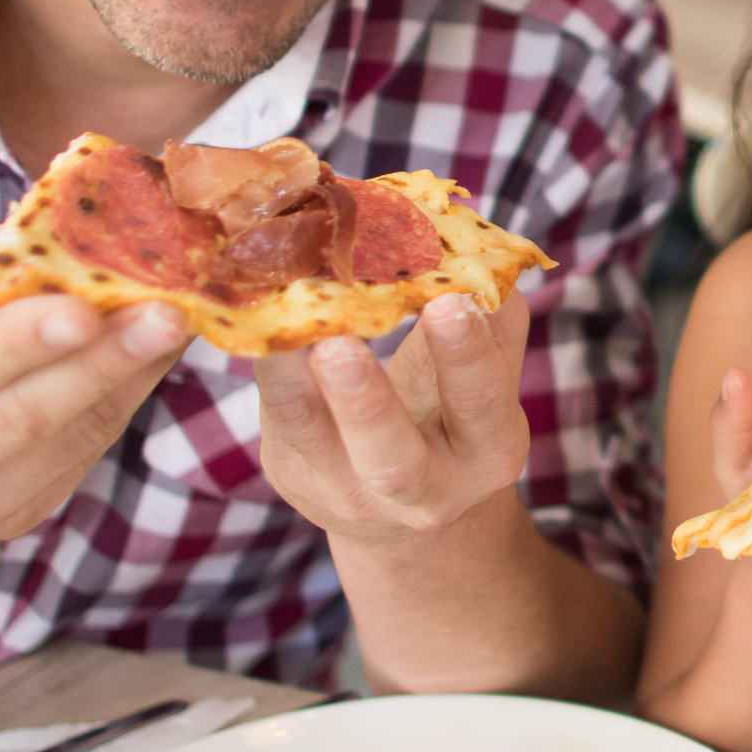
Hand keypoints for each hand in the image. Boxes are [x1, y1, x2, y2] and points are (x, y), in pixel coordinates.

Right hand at [0, 235, 190, 555]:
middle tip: (172, 310)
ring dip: (131, 376)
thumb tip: (76, 228)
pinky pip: (81, 455)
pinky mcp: (8, 521)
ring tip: (173, 318)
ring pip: (70, 440)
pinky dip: (118, 400)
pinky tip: (139, 356)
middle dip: (106, 360)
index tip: (88, 307)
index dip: (23, 341)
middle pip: (25, 415)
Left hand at [254, 289, 537, 562]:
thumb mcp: (489, 378)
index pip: (481, 403)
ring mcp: (342, 488)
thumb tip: (476, 239)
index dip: (467, 355)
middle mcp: (418, 491)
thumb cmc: (453, 418)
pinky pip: (272, 409)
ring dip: (288, 374)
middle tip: (338, 345)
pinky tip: (257, 309)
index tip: (450, 298)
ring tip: (279, 319)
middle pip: (391, 459)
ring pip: (308, 430)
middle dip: (365, 403)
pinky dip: (264, 358)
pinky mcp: (289, 469)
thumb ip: (493, 318)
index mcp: (485, 454)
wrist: (399, 511)